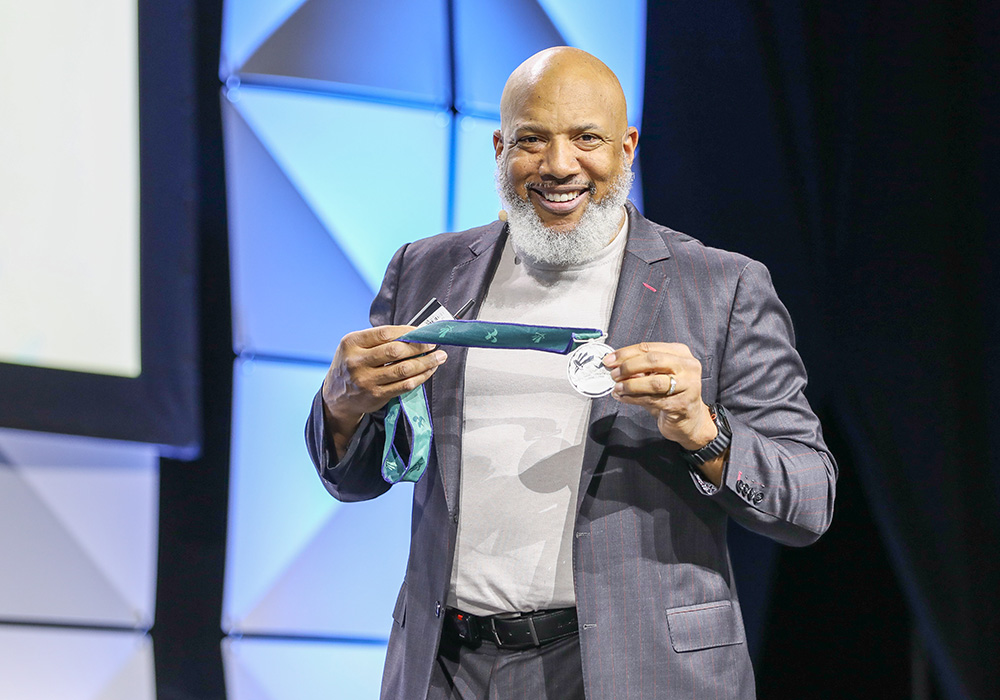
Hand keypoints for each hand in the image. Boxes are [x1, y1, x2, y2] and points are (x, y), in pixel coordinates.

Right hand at [322, 325, 445, 457]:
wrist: (336, 396)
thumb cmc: (352, 364)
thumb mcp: (355, 346)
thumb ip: (379, 339)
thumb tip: (415, 332)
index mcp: (352, 343)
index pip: (385, 333)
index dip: (408, 331)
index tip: (422, 331)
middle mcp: (357, 361)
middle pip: (396, 351)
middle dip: (420, 346)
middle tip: (434, 343)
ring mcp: (366, 380)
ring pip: (403, 369)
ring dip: (426, 362)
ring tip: (439, 357)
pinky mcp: (376, 395)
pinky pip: (404, 385)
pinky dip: (421, 377)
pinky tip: (429, 371)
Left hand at [603, 342, 716, 450]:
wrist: (689, 418)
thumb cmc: (671, 393)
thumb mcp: (656, 374)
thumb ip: (639, 368)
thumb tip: (614, 364)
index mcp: (680, 352)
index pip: (648, 348)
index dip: (625, 353)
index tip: (609, 360)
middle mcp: (688, 366)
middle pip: (653, 360)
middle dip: (628, 367)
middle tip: (613, 374)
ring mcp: (688, 385)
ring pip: (654, 382)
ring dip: (630, 385)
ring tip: (617, 388)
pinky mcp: (682, 404)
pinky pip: (653, 400)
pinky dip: (634, 399)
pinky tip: (623, 398)